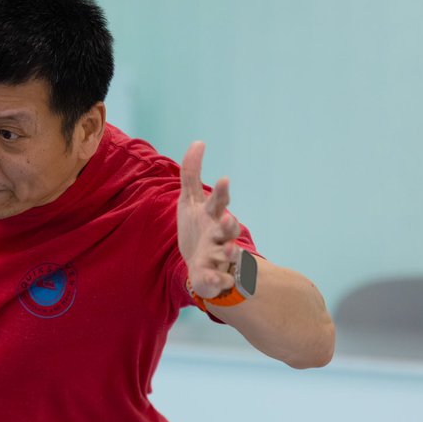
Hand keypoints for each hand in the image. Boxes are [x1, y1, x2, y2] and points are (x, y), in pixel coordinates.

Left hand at [177, 141, 242, 298]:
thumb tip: (198, 142)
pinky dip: (217, 280)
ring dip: (231, 251)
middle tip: (230, 219)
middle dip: (231, 224)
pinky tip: (215, 279)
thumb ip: (191, 174)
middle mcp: (220, 236)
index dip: (221, 191)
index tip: (223, 180)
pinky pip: (217, 279)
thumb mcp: (190, 201)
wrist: (201, 265)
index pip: (218, 201)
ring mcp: (218, 257)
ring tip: (231, 249)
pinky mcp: (213, 277)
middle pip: (229, 229)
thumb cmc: (199, 228)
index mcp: (213, 216)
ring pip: (229, 254)